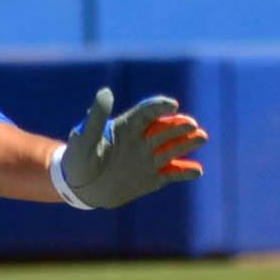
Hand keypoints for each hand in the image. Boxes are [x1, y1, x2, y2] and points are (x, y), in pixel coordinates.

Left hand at [52, 87, 207, 208]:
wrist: (80, 188)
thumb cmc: (78, 159)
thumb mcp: (83, 138)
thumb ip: (96, 117)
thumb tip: (106, 92)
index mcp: (127, 127)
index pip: (147, 112)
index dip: (160, 106)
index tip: (173, 106)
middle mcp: (142, 140)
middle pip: (165, 129)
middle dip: (179, 126)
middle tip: (192, 126)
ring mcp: (148, 159)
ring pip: (172, 149)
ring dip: (187, 143)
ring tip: (202, 138)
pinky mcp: (152, 178)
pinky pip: (172, 174)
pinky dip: (184, 172)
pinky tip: (197, 171)